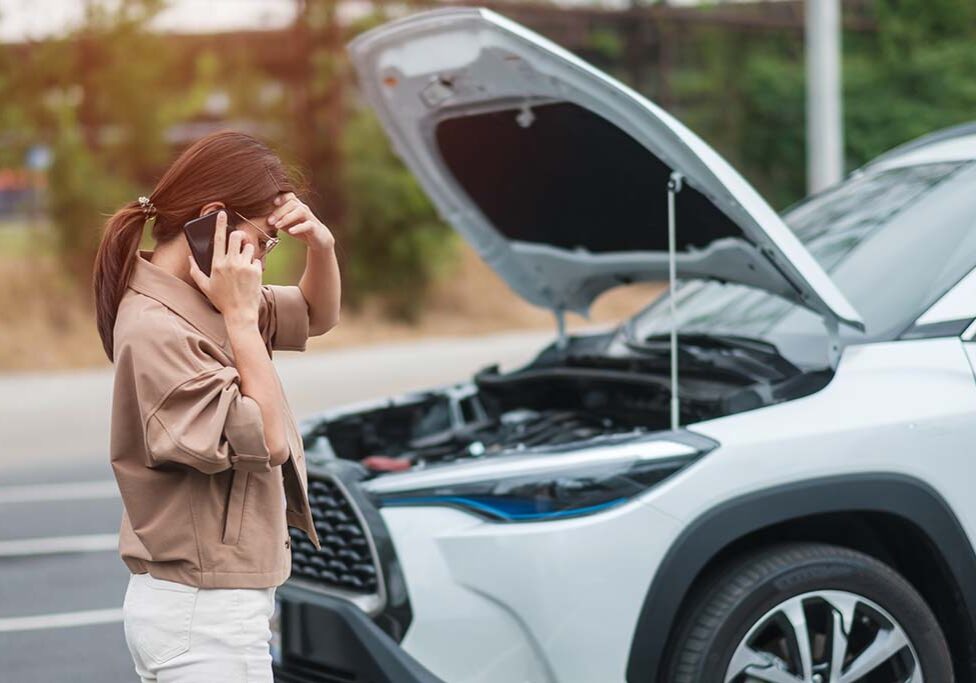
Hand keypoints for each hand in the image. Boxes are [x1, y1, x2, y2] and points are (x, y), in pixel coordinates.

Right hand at [188, 210, 262, 325]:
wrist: (240, 313)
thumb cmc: (221, 300)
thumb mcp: (205, 286)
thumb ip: (195, 270)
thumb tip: (191, 257)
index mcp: (217, 264)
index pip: (218, 238)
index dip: (220, 224)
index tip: (223, 213)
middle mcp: (231, 262)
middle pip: (237, 237)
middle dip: (238, 236)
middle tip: (238, 242)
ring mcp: (245, 266)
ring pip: (249, 247)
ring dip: (247, 251)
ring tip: (243, 264)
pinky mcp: (257, 271)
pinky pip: (257, 259)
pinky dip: (254, 264)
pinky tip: (250, 275)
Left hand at [267, 192, 335, 250]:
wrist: (318, 239)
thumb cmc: (299, 228)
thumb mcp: (285, 222)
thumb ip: (275, 218)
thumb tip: (256, 216)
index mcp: (296, 206)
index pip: (289, 196)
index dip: (281, 197)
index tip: (271, 203)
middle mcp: (303, 208)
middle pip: (292, 203)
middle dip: (279, 211)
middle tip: (269, 221)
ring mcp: (310, 217)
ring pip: (300, 211)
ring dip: (287, 217)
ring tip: (277, 225)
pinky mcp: (315, 228)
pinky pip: (308, 225)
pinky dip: (299, 227)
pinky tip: (291, 231)